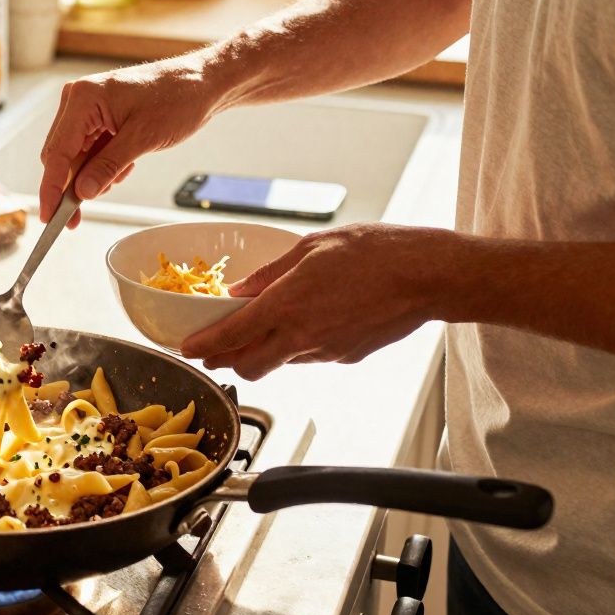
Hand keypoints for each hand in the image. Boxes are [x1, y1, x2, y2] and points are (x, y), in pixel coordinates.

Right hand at [38, 55, 223, 226]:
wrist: (202, 83)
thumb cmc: (178, 98)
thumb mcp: (143, 138)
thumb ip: (107, 167)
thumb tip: (82, 193)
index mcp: (84, 98)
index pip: (57, 153)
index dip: (51, 189)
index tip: (49, 216)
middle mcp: (79, 100)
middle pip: (60, 156)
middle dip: (71, 186)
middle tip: (77, 217)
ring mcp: (88, 108)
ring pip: (74, 157)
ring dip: (92, 175)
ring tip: (122, 174)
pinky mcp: (98, 116)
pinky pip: (89, 150)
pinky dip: (102, 165)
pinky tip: (125, 164)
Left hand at [179, 223, 448, 379]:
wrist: (428, 276)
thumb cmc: (375, 252)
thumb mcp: (311, 248)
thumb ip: (269, 273)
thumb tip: (240, 289)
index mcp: (287, 305)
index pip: (230, 337)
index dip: (203, 347)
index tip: (186, 349)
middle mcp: (301, 335)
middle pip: (247, 367)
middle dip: (226, 361)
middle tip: (215, 349)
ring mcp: (325, 351)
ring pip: (278, 364)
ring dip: (263, 353)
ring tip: (264, 328)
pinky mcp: (345, 357)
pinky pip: (309, 357)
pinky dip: (297, 346)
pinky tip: (308, 323)